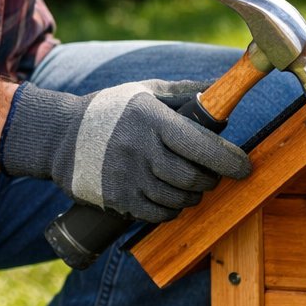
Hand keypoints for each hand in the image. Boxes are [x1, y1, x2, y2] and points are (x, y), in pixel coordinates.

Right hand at [0, 79, 251, 223]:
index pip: (201, 146)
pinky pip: (160, 214)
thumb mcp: (145, 92)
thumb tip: (221, 90)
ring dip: (193, 196)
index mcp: (152, 120)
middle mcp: (140, 150)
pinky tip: (171, 197)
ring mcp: (128, 177)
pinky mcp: (119, 199)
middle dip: (211, 180)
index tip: (245, 167)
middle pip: (193, 178)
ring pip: (179, 199)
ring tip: (190, 184)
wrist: (60, 136)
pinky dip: (173, 209)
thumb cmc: (111, 111)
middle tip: (212, 175)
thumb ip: (185, 93)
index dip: (229, 161)